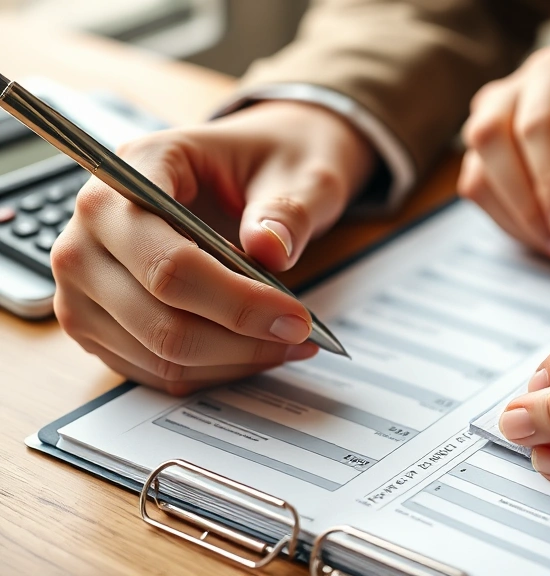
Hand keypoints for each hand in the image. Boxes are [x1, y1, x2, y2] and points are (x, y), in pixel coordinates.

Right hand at [52, 101, 374, 394]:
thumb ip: (290, 208)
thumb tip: (271, 247)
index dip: (237, 301)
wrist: (246, 167)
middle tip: (303, 335)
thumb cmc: (269, 161)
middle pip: (160, 317)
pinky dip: (213, 369)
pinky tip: (257, 349)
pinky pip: (153, 368)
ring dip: (233, 360)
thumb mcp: (300, 171)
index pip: (170, 262)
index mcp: (133, 173)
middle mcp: (89, 228)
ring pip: (158, 353)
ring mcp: (82, 280)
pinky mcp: (94, 320)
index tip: (297, 317)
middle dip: (242, 339)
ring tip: (289, 341)